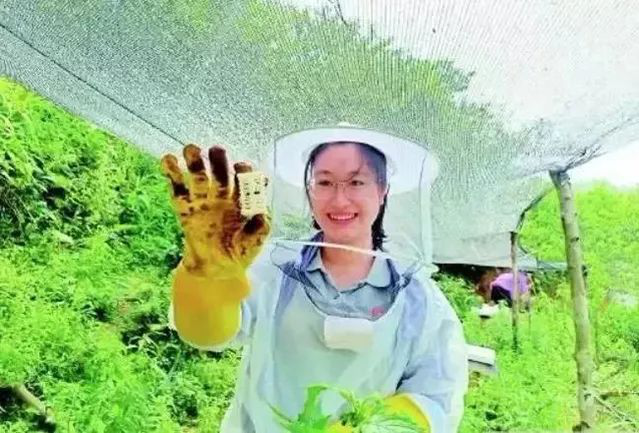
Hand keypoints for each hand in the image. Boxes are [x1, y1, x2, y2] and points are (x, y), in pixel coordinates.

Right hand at [161, 144, 269, 297]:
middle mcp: (223, 197)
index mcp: (241, 201)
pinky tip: (168, 160)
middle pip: (220, 174)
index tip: (241, 167)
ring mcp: (203, 202)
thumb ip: (260, 226)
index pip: (244, 181)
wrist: (216, 271)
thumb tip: (261, 211)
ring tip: (191, 149)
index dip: (244, 172)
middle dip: (219, 162)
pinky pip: (178, 191)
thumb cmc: (240, 253)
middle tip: (216, 150)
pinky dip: (172, 175)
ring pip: (199, 178)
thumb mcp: (255, 241)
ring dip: (195, 163)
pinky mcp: (185, 210)